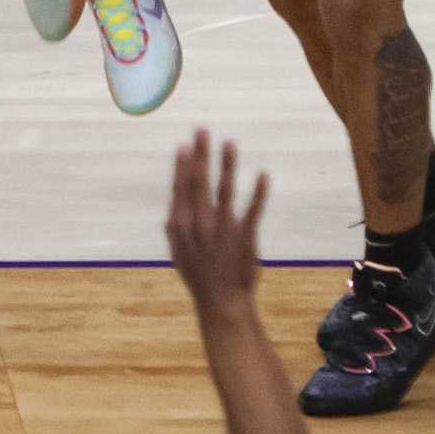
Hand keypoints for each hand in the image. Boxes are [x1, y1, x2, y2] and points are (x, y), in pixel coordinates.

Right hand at [166, 131, 266, 317]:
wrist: (222, 303)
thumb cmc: (198, 276)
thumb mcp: (177, 253)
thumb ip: (173, 226)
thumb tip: (172, 200)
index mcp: (182, 227)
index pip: (181, 189)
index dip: (182, 166)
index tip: (184, 144)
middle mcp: (200, 225)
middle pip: (199, 183)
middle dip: (200, 154)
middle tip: (202, 130)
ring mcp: (223, 231)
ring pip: (224, 191)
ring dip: (226, 165)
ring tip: (229, 142)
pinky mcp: (244, 238)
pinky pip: (252, 212)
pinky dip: (258, 193)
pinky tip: (263, 174)